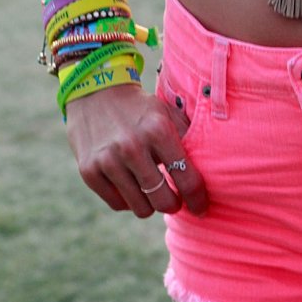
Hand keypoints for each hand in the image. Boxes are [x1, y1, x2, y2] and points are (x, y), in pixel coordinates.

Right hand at [65, 83, 208, 218]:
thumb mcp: (166, 114)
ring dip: (150, 205)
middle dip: (173, 205)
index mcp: (158, 130)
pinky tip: (131, 185)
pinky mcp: (88, 171)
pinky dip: (128, 200)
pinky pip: (118, 204)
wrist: (95, 92)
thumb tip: (212, 167)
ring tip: (152, 190)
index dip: (198, 200)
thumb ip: (187, 138)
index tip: (201, 208)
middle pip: (162, 200)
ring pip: (140, 208)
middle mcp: (132, 146)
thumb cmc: (140, 109)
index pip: (186, 179)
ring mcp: (107, 160)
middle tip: (174, 200)